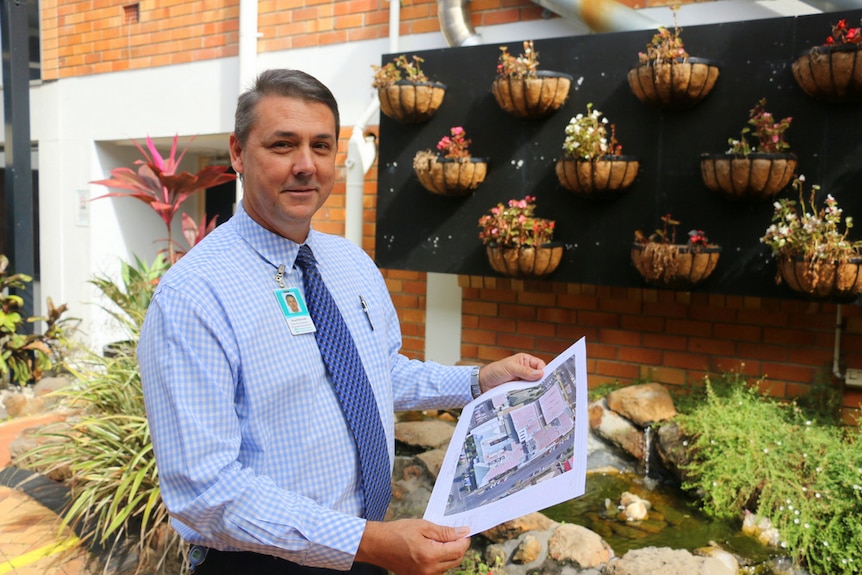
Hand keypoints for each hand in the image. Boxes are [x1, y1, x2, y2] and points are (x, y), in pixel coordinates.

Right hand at [355, 519, 469, 574]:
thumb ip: (445, 531)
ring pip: (448, 566)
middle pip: (456, 560)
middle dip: (458, 546)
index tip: (464, 530)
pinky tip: (432, 549)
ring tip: (438, 540)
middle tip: (453, 533)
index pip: (459, 550)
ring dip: (449, 553)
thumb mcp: (423, 526)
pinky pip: (437, 570)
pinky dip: (439, 560)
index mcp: (431, 555)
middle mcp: (429, 570)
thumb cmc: (397, 533)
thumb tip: (463, 532)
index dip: (464, 539)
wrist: (377, 545)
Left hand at [479, 352, 544, 393]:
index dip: (544, 371)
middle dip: (541, 383)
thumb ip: (525, 371)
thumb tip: (540, 374)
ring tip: (538, 396)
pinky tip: (531, 400)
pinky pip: (527, 394)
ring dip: (535, 391)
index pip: (540, 365)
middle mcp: (526, 371)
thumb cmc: (495, 371)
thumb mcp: (510, 368)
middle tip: (545, 390)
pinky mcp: (519, 391)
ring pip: (534, 387)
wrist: (483, 383)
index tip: (546, 379)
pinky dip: (529, 397)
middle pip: (539, 377)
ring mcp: (523, 382)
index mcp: (525, 361)